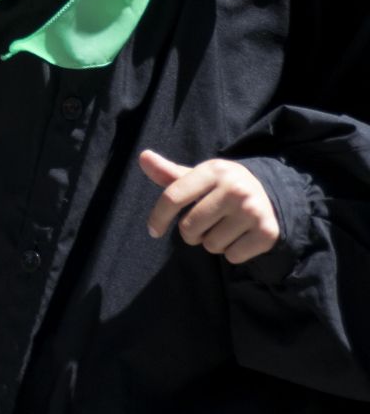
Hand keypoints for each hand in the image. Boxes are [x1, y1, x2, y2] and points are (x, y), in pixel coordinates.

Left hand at [139, 150, 280, 264]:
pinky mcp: (267, 232)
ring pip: (210, 245)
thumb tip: (143, 157)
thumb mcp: (198, 177)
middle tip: (204, 224)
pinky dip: (232, 253)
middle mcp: (234, 188)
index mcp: (213, 170)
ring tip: (225, 227)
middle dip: (190, 233)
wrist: (269, 195)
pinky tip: (240, 236)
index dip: (158, 217)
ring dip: (212, 242)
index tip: (153, 231)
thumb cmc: (221, 187)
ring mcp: (252, 210)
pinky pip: (232, 256)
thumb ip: (168, 172)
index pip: (173, 197)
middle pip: (189, 227)